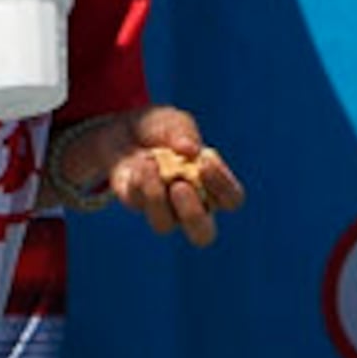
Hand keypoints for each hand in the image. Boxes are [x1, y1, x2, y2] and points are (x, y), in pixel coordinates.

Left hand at [104, 105, 244, 246]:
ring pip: (164, 224)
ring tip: (152, 162)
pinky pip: (139, 203)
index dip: (223, 185)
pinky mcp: (135, 203)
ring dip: (157, 194)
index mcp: (214, 185)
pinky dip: (141, 180)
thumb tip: (189, 151)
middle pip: (202, 235)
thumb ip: (184, 133)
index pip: (232, 199)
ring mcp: (162, 209)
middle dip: (192, 215)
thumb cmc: (162, 128)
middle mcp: (192, 204)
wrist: (124, 126)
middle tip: (180, 186)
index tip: (206, 159)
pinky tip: (142, 162)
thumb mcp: (176, 122)